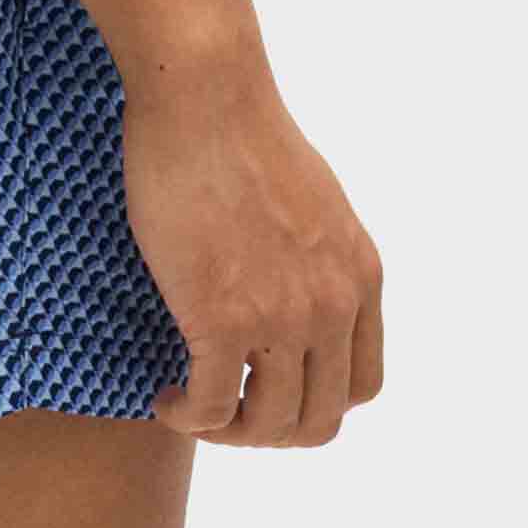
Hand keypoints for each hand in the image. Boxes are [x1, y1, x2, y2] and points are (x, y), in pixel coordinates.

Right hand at [124, 54, 383, 444]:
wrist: (206, 96)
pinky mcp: (221, 317)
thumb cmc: (243, 130)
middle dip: (270, 429)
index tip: (269, 386)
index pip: (360, 386)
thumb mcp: (318, 201)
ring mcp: (280, 316)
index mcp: (359, 276)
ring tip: (191, 404)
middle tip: (226, 407)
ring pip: (267, 425)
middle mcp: (332, 305)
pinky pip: (211, 407)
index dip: (314, 401)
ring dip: (228, 431)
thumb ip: (321, 258)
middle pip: (318, 421)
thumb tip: (297, 290)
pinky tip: (166, 397)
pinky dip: (188, 417)